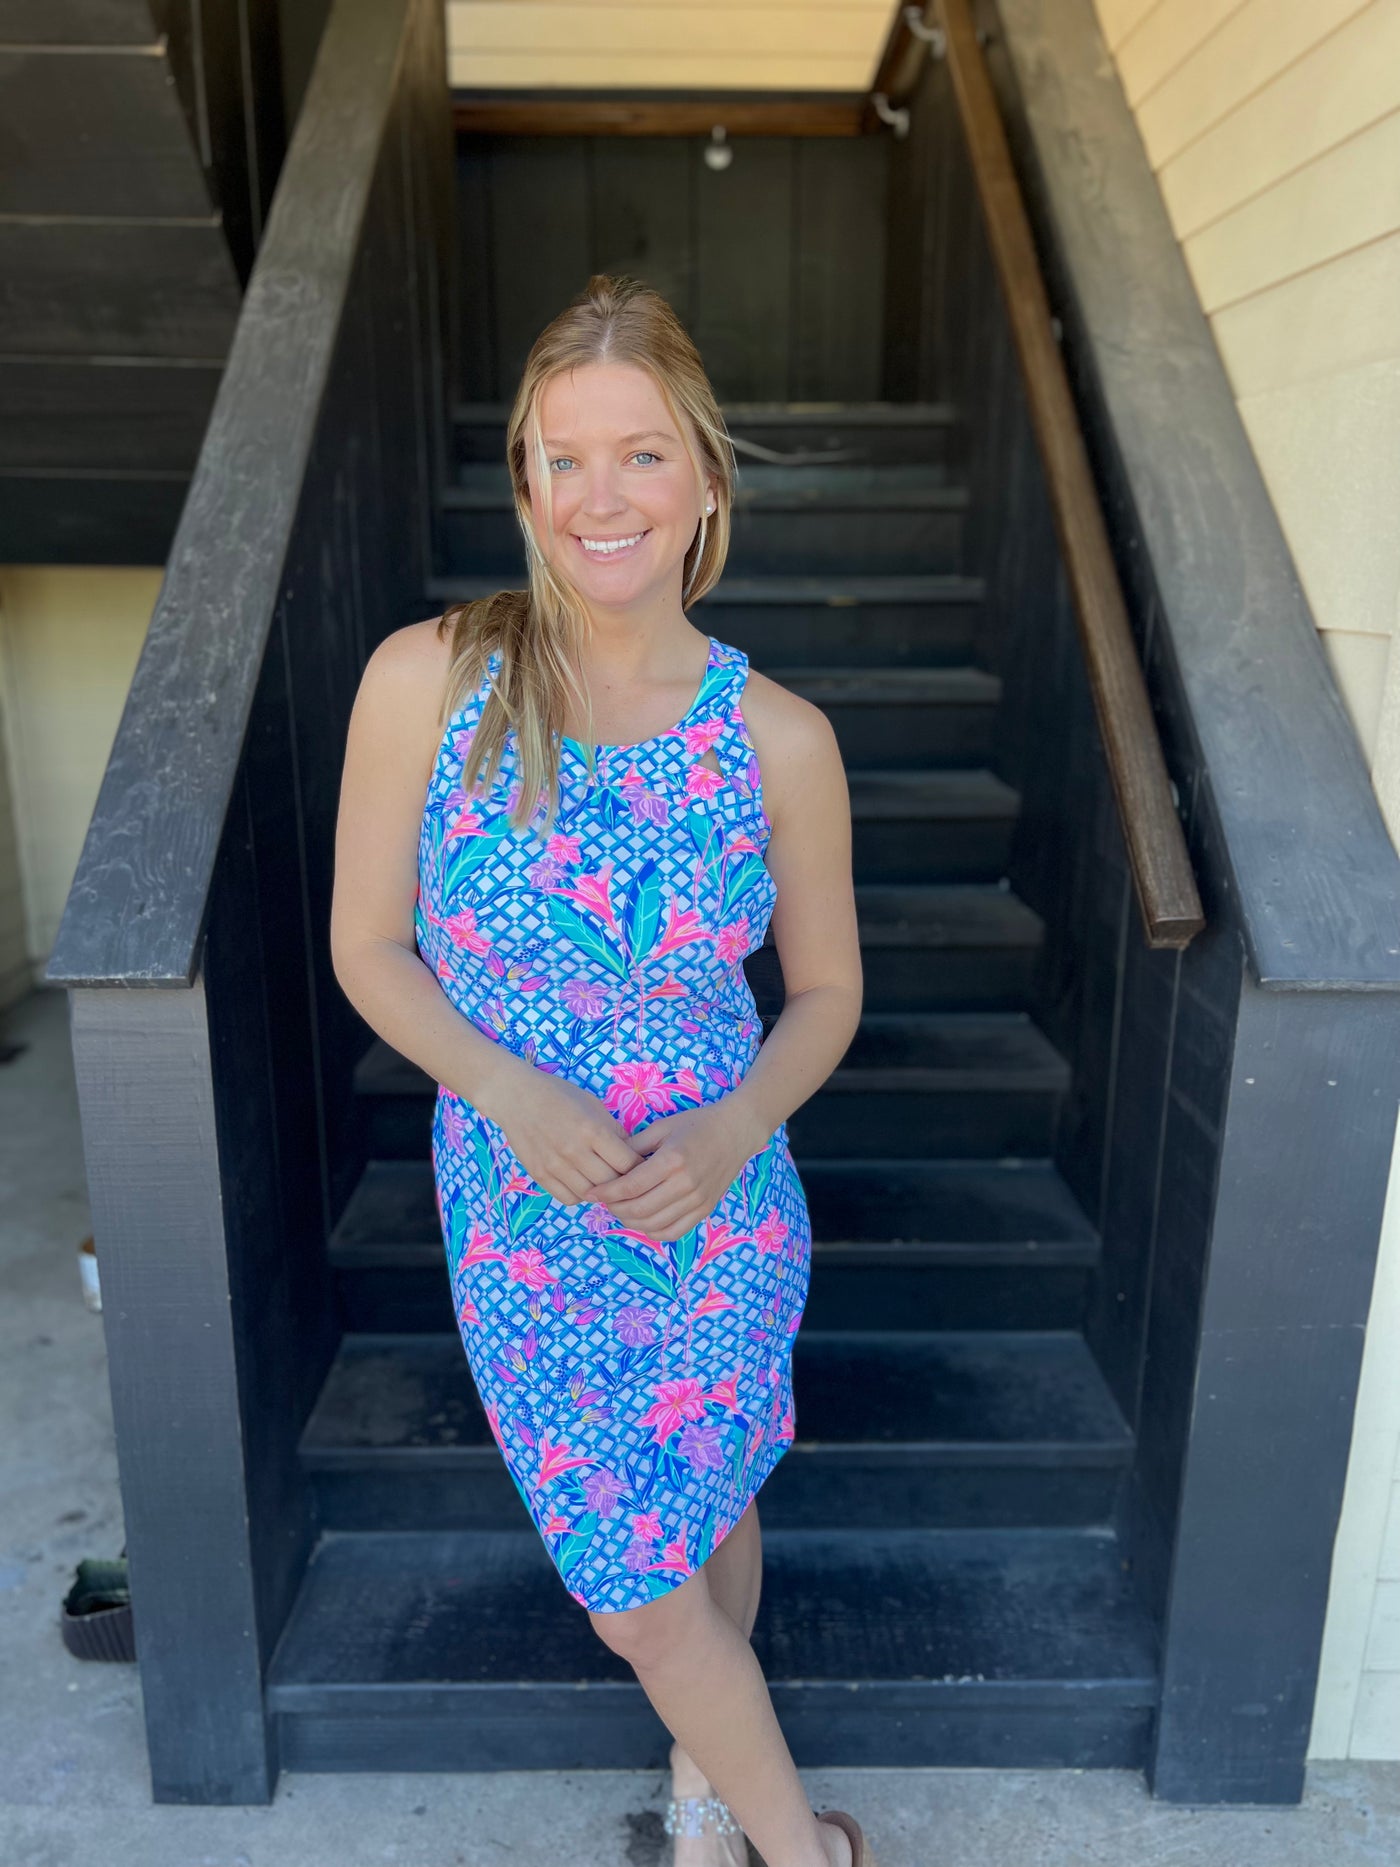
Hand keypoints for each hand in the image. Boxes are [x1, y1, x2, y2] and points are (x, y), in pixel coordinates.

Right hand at [480, 1058, 641, 1205]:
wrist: (516, 1097)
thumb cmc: (559, 1096)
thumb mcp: (593, 1105)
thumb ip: (613, 1131)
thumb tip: (632, 1155)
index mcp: (592, 1130)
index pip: (627, 1163)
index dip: (638, 1167)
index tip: (640, 1165)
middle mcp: (574, 1151)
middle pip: (611, 1183)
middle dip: (622, 1182)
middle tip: (624, 1177)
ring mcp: (555, 1165)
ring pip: (590, 1195)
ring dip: (601, 1192)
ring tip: (603, 1180)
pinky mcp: (540, 1175)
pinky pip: (568, 1199)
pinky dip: (580, 1195)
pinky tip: (581, 1181)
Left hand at [589, 1099, 766, 1242]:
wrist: (736, 1132)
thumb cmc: (696, 1125)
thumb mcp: (662, 1128)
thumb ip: (634, 1147)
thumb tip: (607, 1163)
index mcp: (672, 1160)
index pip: (630, 1186)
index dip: (606, 1192)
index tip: (592, 1192)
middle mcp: (686, 1184)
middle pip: (639, 1210)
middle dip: (614, 1209)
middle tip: (604, 1201)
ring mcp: (697, 1200)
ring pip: (654, 1225)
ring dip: (630, 1222)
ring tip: (620, 1210)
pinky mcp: (704, 1210)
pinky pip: (673, 1232)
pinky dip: (652, 1232)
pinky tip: (643, 1221)